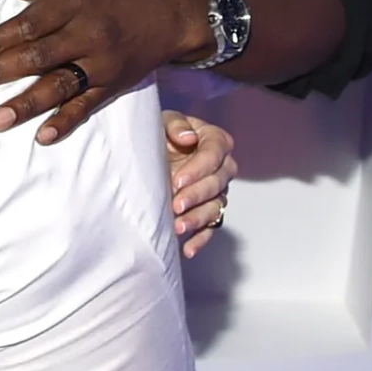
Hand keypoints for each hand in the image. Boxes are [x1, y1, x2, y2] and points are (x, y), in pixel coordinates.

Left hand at [0, 0, 204, 144]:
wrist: (175, 9)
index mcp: (74, 1)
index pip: (27, 24)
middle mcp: (86, 34)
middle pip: (34, 57)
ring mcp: (100, 63)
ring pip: (57, 86)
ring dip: (24, 104)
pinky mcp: (113, 84)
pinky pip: (87, 105)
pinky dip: (66, 121)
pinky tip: (43, 135)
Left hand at [162, 110, 235, 259]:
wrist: (149, 152)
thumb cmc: (158, 133)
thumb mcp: (161, 121)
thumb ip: (175, 125)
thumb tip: (188, 137)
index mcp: (214, 141)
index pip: (215, 154)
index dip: (198, 168)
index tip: (177, 180)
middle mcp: (221, 167)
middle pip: (218, 183)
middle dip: (197, 195)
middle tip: (176, 204)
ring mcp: (216, 191)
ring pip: (215, 207)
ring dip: (198, 219)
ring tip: (178, 227)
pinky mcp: (207, 209)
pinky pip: (210, 227)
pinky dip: (200, 239)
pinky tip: (187, 249)